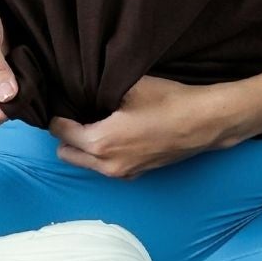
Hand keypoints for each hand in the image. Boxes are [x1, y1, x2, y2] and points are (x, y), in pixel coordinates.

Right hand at [0, 0, 20, 123]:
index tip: (23, 88)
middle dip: (13, 99)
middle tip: (21, 72)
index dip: (9, 109)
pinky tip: (16, 67)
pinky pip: (6, 95)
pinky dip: (15, 85)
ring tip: (16, 66)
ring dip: (15, 91)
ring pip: (4, 106)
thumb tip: (8, 96)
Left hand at [48, 74, 236, 177]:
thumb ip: (96, 90)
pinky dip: (101, 153)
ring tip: (94, 122)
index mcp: (99, 142)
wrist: (205, 123)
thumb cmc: (169, 101)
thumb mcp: (128, 86)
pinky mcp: (136, 174)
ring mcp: (122, 173)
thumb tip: (77, 86)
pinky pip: (105, 167)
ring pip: (84, 163)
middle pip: (65, 153)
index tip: (62, 101)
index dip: (56, 114)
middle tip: (76, 112)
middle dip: (65, 134)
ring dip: (83, 146)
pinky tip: (115, 133)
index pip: (59, 131)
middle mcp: (106, 165)